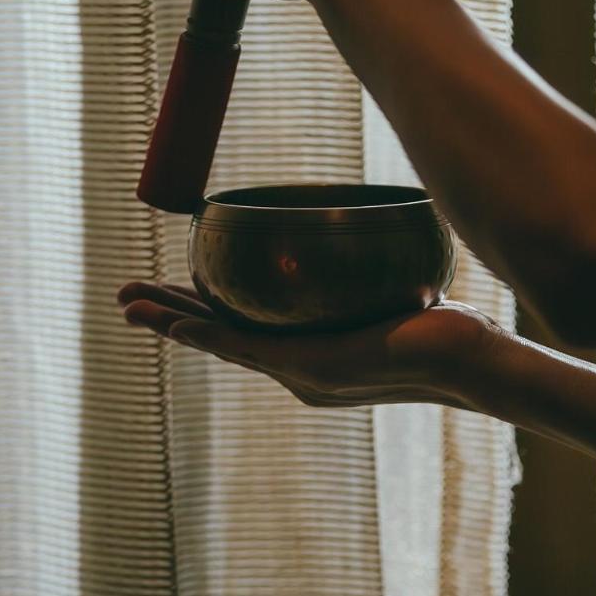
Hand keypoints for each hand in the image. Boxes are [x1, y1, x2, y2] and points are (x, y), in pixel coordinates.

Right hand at [116, 280, 500, 409]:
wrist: (469, 358)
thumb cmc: (443, 325)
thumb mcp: (393, 290)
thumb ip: (369, 268)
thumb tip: (367, 221)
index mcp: (311, 357)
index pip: (243, 331)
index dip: (201, 313)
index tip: (170, 291)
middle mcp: (298, 371)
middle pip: (219, 338)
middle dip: (170, 317)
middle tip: (126, 298)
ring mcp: (301, 374)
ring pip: (219, 344)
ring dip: (171, 325)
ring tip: (128, 307)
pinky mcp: (311, 367)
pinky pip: (245, 348)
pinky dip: (204, 334)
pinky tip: (173, 322)